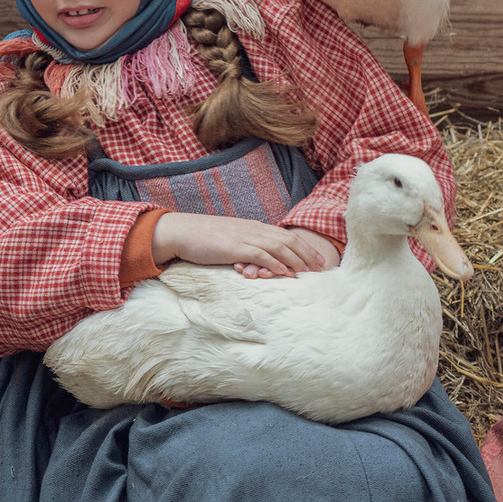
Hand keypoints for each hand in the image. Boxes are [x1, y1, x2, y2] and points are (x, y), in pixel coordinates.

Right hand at [155, 212, 341, 278]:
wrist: (181, 231)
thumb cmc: (203, 238)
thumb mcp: (230, 239)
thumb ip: (245, 246)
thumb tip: (257, 258)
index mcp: (254, 228)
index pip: (285, 236)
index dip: (304, 247)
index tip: (317, 259)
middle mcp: (253, 230)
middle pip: (288, 240)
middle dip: (307, 254)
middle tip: (321, 268)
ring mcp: (245, 237)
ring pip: (279, 247)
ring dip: (297, 260)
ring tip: (309, 272)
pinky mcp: (235, 247)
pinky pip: (261, 255)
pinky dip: (276, 264)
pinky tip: (286, 273)